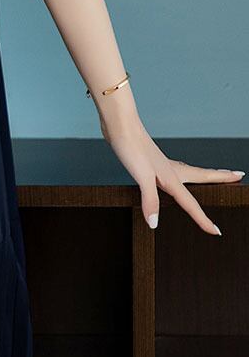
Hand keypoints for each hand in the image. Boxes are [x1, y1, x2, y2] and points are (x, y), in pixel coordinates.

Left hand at [98, 111, 242, 233]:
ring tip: (216, 175)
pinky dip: (184, 172)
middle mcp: (170, 169)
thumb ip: (150, 200)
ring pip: (191, 171)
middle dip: (221, 177)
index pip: (191, 204)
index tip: (216, 232)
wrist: (120, 125)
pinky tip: (174, 174)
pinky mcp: (151, 159)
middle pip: (203, 175)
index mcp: (171, 177)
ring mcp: (161, 163)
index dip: (203, 219)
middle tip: (239, 175)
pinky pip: (176, 169)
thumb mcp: (141, 177)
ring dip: (206, 174)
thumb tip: (155, 223)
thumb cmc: (130, 147)